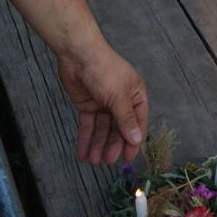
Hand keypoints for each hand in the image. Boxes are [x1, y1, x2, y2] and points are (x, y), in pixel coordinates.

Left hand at [57, 41, 148, 164]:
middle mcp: (121, 101)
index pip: (138, 122)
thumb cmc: (105, 70)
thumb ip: (126, 119)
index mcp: (135, 95)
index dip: (133, 140)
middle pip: (119, 128)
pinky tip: (82, 153)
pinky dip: (85, 139)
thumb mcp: (118, 96)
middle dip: (113, 145)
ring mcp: (103, 103)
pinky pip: (88, 125)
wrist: (78, 55)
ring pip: (103, 129)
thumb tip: (137, 139)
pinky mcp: (88, 105)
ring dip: (98, 145)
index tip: (128, 158)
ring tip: (93, 161)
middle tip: (107, 161)